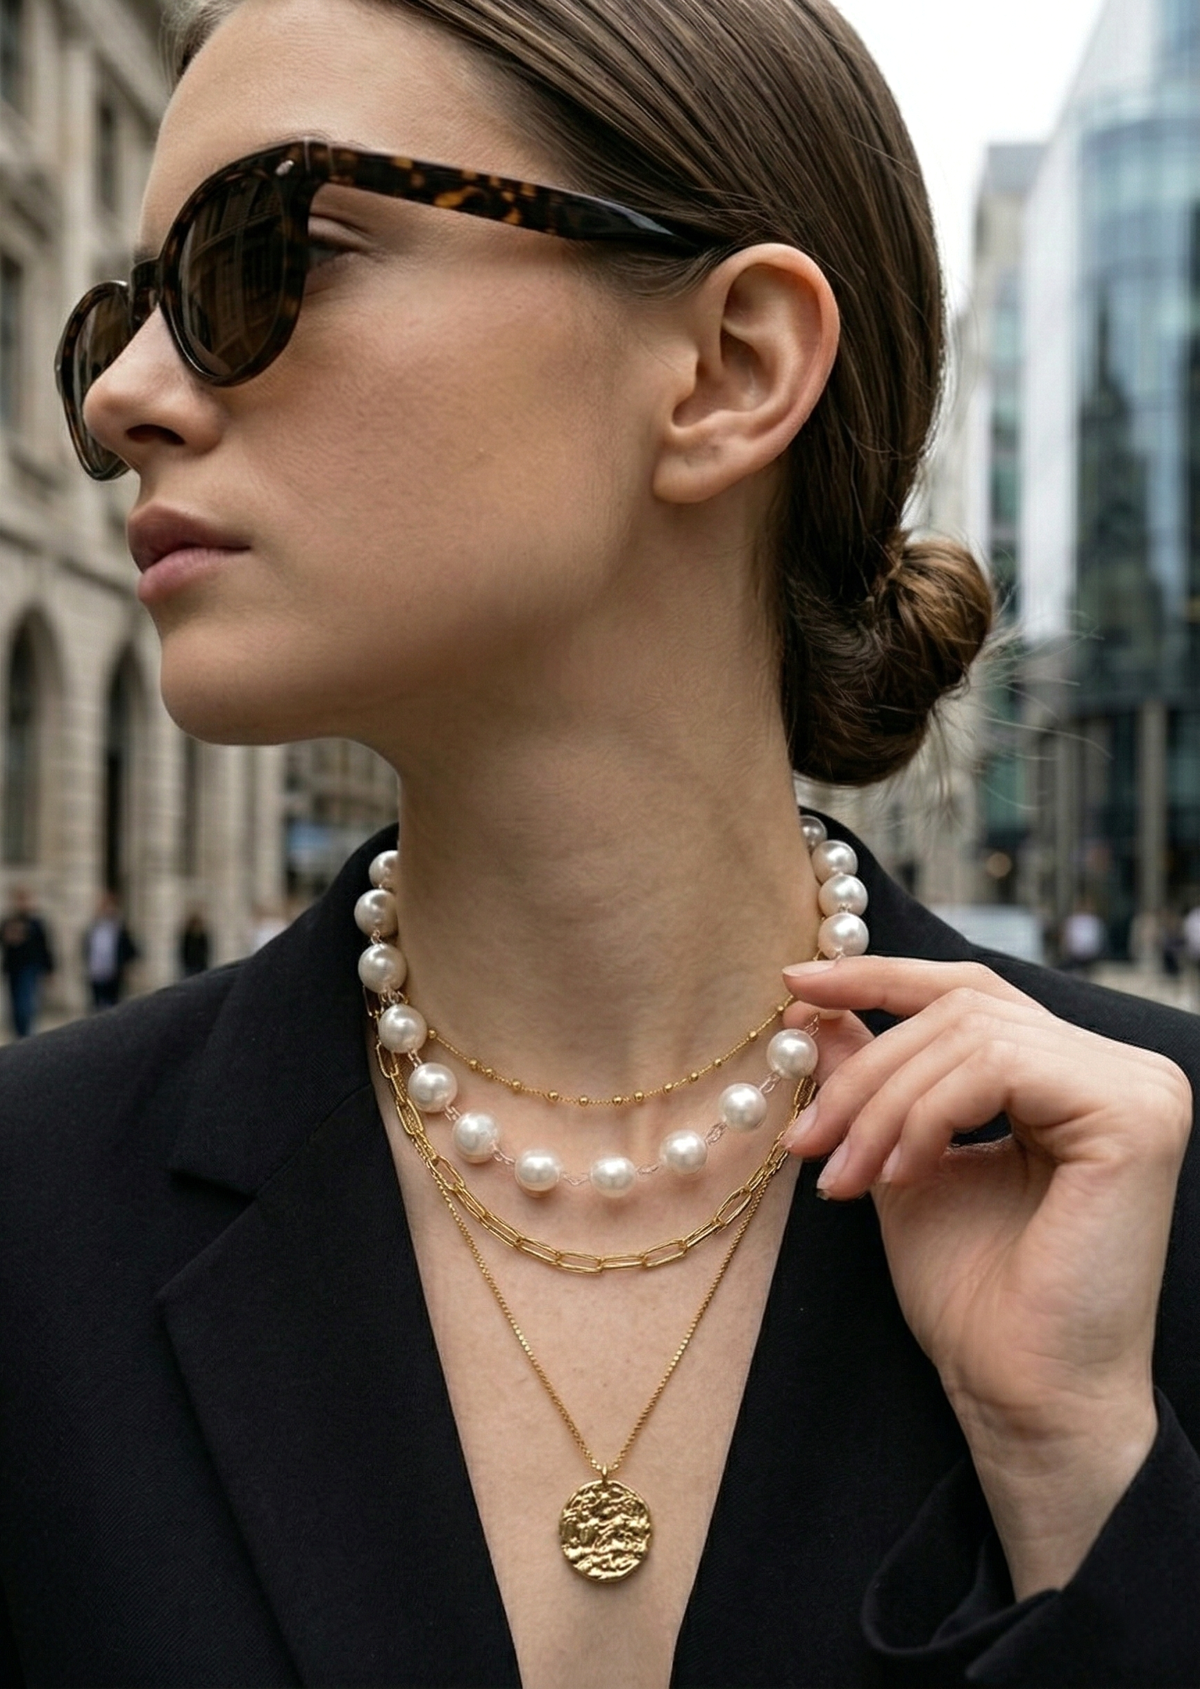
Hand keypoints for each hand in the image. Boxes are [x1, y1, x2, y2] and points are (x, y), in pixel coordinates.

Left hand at [781, 956, 1192, 1597]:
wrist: (1023, 1399)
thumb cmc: (975, 1300)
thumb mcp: (900, 1161)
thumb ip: (873, 1079)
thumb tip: (813, 1005)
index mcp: (1073, 1077)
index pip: (969, 991)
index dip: (878, 976)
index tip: (792, 981)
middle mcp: (1117, 1070)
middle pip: (959, 1009)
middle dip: (865, 1070)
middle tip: (804, 1142)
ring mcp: (1137, 1087)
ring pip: (967, 1035)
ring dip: (881, 1107)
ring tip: (842, 1179)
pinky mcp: (1133, 1114)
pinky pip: (996, 1068)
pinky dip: (927, 1116)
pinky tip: (901, 1176)